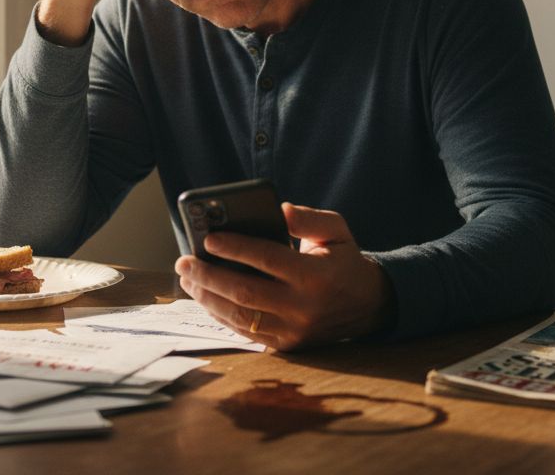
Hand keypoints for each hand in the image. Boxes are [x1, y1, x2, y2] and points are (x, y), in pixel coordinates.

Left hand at [174, 203, 396, 350]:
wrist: (369, 305)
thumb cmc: (344, 261)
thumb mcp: (336, 230)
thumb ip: (309, 218)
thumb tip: (279, 209)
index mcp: (316, 274)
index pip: (268, 259)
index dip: (236, 248)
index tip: (209, 238)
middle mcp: (303, 306)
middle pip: (245, 292)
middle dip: (209, 276)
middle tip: (185, 261)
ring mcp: (293, 330)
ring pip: (240, 316)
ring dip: (207, 297)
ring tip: (188, 278)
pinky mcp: (286, 345)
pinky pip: (245, 332)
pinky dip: (220, 314)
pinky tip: (205, 297)